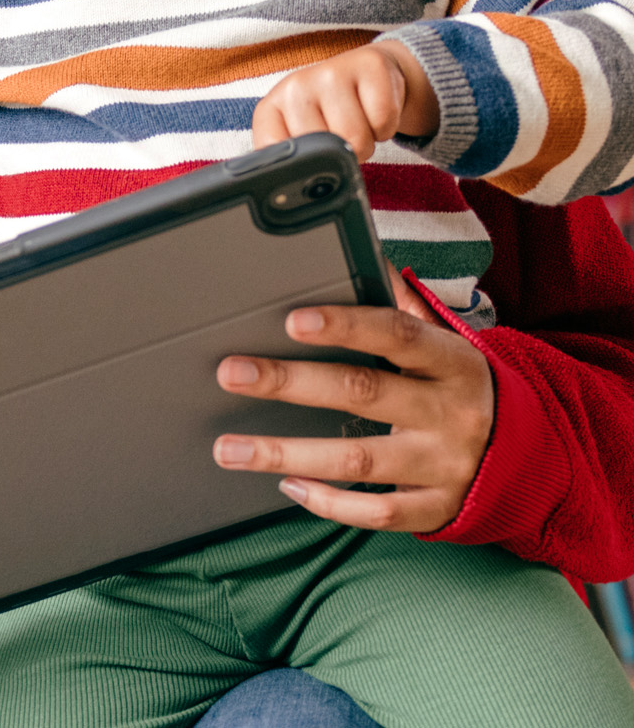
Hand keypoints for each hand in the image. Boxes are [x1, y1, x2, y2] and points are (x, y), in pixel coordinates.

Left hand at [211, 274, 494, 531]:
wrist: (539, 457)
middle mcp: (450, 412)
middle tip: (232, 373)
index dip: (345, 324)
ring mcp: (445, 465)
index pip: (396, 333)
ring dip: (286, 453)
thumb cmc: (465, 386)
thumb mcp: (448, 342)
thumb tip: (365, 256)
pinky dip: (329, 502)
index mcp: (452, 361)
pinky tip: (286, 484)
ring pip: (358, 460)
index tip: (291, 320)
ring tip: (228, 448)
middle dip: (292, 382)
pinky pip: (377, 513)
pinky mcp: (437, 509)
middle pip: (364, 392)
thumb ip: (403, 305)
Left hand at [253, 41, 438, 161]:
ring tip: (358, 122)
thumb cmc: (330, 112)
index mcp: (271, 109)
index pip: (278, 155)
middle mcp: (294, 87)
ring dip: (367, 143)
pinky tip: (374, 110)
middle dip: (341, 154)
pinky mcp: (368, 65)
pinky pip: (384, 122)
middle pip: (326, 152)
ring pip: (358, 141)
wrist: (367, 71)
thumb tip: (289, 203)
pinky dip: (387, 127)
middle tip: (341, 135)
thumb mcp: (301, 136)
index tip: (313, 163)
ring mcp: (330, 72)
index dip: (304, 169)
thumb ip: (294, 163)